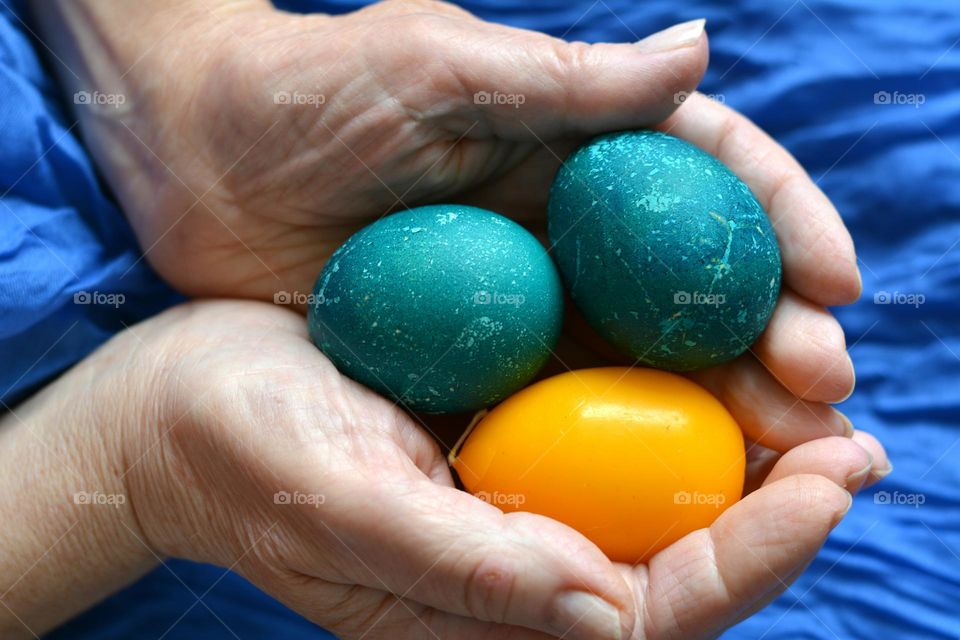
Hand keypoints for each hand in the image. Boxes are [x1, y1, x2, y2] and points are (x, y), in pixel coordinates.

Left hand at [39, 0, 859, 430]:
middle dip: (768, 330)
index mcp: (569, 140)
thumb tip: (700, 49)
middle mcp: (562, 218)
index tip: (835, 281)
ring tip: (782, 446)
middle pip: (691, 278)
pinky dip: (619, 434)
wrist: (191, 160)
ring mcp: (523, 290)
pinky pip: (560, 394)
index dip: (779, 222)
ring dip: (716, 397)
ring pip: (641, 348)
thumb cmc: (304, 93)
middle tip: (823, 393)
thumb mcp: (437, 68)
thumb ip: (565, 81)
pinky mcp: (473, 350)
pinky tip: (666, 475)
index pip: (703, 175)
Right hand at [118, 300, 887, 639]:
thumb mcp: (337, 504)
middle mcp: (513, 565)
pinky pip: (607, 426)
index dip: (750, 558)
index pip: (650, 613)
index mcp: (481, 611)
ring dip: (742, 448)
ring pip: (654, 493)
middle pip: (676, 559)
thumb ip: (460, 567)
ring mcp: (512, 497)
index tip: (826, 488)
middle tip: (855, 443)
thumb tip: (604, 613)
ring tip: (816, 393)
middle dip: (776, 509)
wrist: (176, 401)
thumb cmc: (240, 453)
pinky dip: (671, 392)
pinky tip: (713, 349)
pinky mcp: (501, 432)